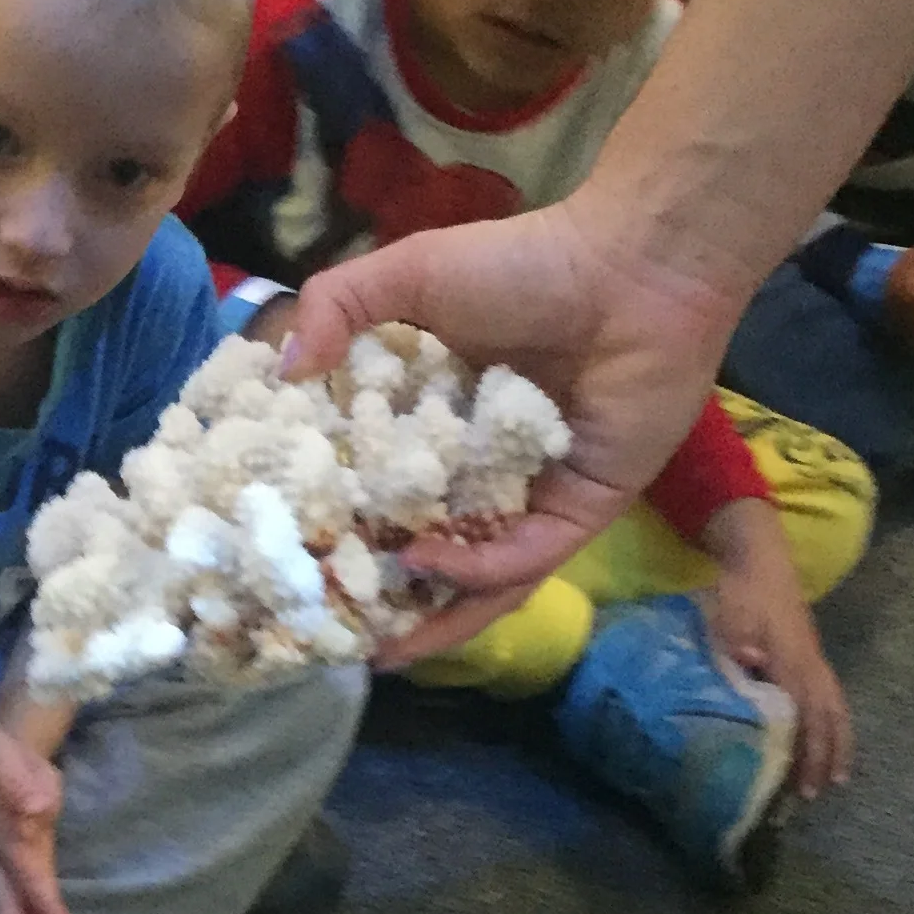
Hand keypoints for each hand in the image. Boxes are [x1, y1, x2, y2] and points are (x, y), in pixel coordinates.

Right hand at [284, 190, 737, 655]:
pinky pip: (525, 558)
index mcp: (442, 420)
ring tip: (378, 649)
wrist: (632, 269)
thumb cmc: (521, 264)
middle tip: (328, 629)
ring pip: (479, 577)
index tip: (288, 549)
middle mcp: (484, 469)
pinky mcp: (581, 512)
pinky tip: (427, 567)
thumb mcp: (408, 274)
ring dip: (432, 617)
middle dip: (383, 596)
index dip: (340, 522)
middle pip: (427, 549)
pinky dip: (477, 571)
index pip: (384, 487)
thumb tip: (281, 373)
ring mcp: (533, 496)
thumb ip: (335, 308)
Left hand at [699, 505, 854, 798]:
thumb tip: (748, 656)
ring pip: (836, 710)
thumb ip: (735, 635)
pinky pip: (832, 699)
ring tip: (835, 779)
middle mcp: (811, 665)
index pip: (804, 715)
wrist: (761, 561)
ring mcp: (816, 661)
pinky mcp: (814, 658)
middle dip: (824, 756)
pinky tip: (831, 745)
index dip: (807, 750)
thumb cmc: (740, 591)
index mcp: (791, 660)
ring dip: (836, 745)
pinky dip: (835, 725)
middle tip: (817, 793)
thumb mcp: (729, 610)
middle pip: (827, 718)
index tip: (803, 784)